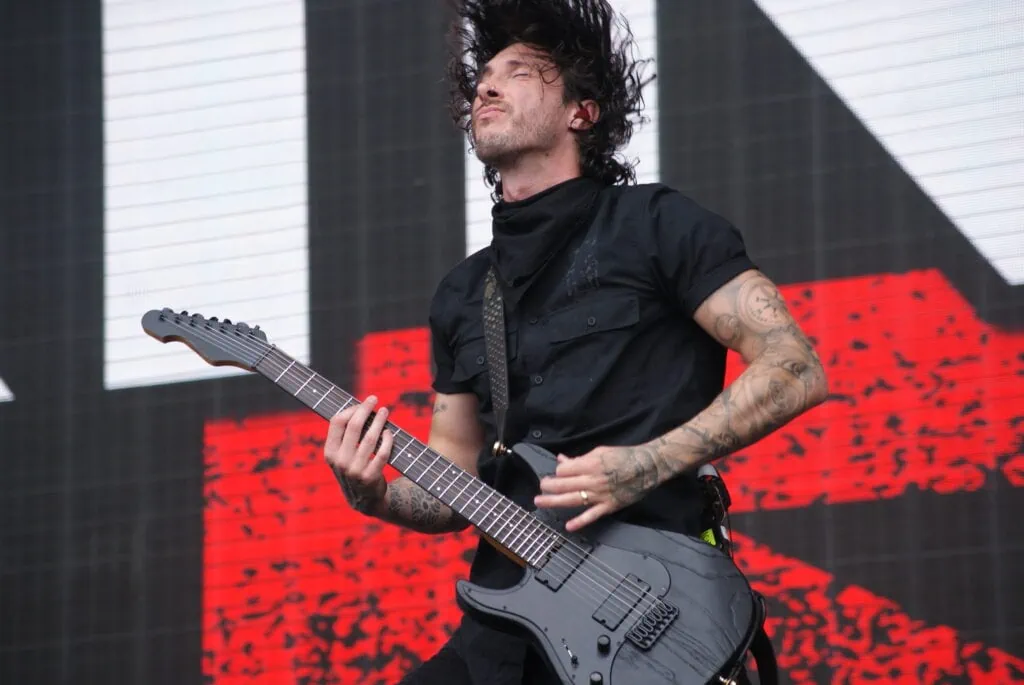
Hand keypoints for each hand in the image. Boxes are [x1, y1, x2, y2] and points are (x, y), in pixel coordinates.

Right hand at [324, 395, 393, 513]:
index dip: (351, 409)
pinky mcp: (370, 477)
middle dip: (365, 409)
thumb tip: (358, 407)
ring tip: (385, 411)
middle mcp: (340, 461)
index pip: (337, 422)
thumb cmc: (354, 468)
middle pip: (354, 426)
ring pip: (370, 438)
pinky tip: (389, 433)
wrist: (364, 499)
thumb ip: (345, 436)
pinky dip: (387, 440)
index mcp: (330, 453)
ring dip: (379, 421)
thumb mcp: (342, 455)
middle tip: (375, 399)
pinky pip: (382, 453)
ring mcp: (354, 470)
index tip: (362, 402)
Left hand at [533, 443, 678, 531]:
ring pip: (572, 500)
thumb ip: (580, 459)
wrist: (648, 466)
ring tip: (540, 501)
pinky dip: (580, 522)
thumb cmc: (624, 456)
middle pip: (564, 485)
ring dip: (553, 501)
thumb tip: (562, 461)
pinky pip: (592, 515)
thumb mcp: (600, 452)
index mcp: (590, 464)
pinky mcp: (609, 506)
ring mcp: (600, 495)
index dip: (557, 472)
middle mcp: (593, 480)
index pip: (564, 470)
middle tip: (540, 488)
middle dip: (548, 486)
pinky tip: (568, 526)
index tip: (557, 473)